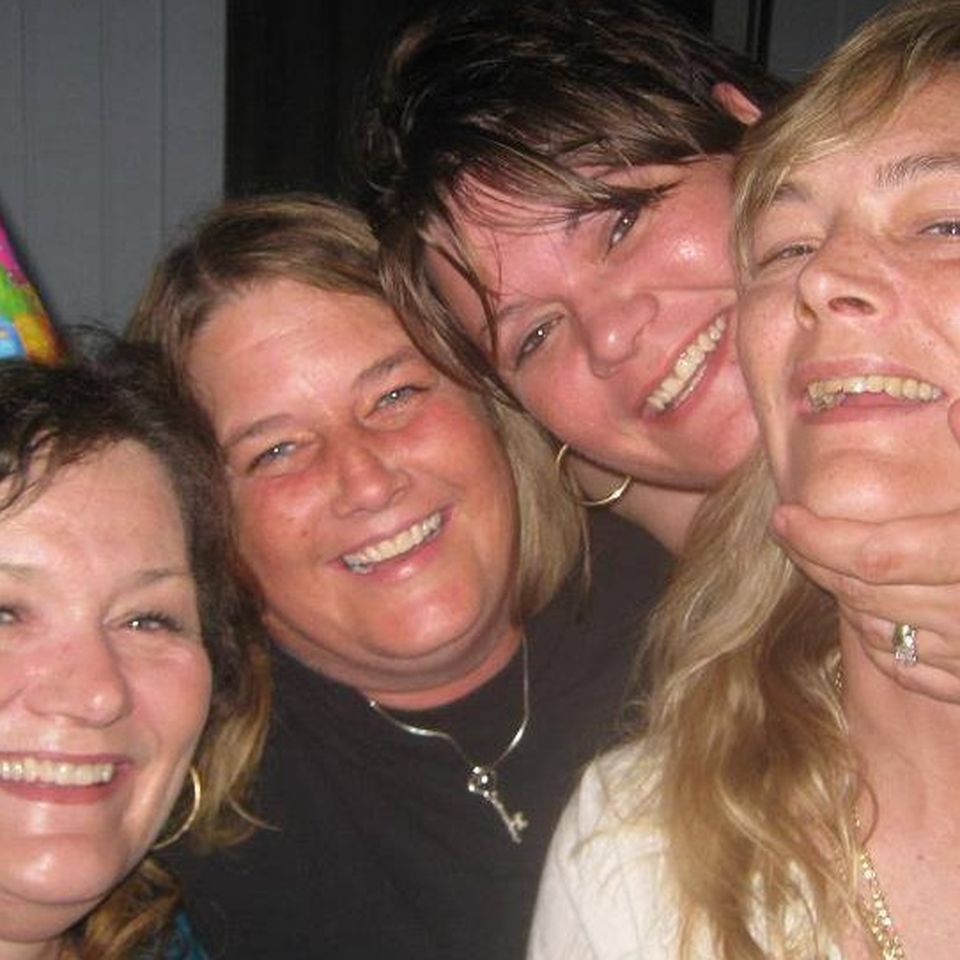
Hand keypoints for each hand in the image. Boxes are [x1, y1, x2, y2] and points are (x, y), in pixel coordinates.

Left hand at [770, 403, 959, 699]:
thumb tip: (955, 410)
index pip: (874, 555)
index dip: (818, 538)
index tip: (784, 517)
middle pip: (863, 593)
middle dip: (818, 562)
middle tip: (795, 531)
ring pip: (876, 630)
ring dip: (846, 597)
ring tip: (835, 562)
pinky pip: (905, 667)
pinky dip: (879, 639)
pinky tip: (875, 609)